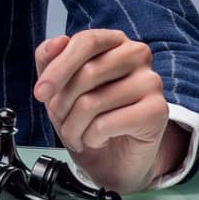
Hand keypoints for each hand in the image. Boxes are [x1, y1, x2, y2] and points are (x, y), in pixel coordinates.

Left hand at [33, 30, 180, 193]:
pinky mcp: (157, 110)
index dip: (58, 68)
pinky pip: (106, 124)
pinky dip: (91, 138)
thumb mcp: (60, 87)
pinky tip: (98, 139)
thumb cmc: (88, 117)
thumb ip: (50, 60)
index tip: (41, 92)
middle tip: (61, 121)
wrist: (113, 158)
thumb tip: (56, 42)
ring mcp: (151, 81)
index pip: (86, 41)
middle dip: (62, 104)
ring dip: (73, 127)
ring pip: (92, 102)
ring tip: (78, 134)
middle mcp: (137, 54)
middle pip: (88, 72)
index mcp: (114, 41)